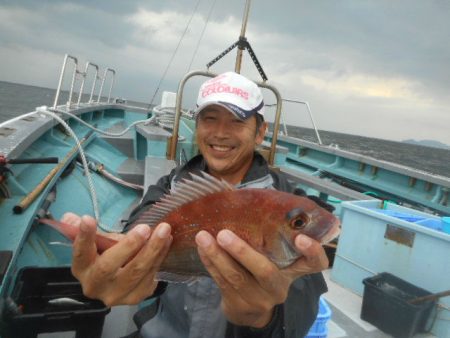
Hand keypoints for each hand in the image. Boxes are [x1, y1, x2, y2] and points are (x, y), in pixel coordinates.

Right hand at [63, 212, 172, 305]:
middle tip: (145, 228)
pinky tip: (167, 242)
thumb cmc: (105, 255)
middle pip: (110, 267)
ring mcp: (117, 295)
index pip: (79, 253)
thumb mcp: (96, 242)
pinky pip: (151, 276)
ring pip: (136, 272)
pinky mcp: (137, 296)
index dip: (84, 237)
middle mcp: (96, 286)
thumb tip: (69, 218)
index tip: (88, 219)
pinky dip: (160, 257)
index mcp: (81, 269)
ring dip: (153, 249)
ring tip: (164, 230)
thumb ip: (87, 230)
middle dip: (129, 245)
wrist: (117, 280)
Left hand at [195, 230, 327, 327]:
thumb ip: (271, 233)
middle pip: (265, 271)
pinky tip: (202, 248)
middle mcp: (280, 286)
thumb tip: (250, 197)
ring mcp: (259, 298)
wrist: (249, 309)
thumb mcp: (274, 255)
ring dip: (217, 256)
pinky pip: (222, 282)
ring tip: (203, 237)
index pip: (315, 264)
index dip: (312, 251)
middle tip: (224, 234)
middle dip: (243, 252)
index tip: (301, 237)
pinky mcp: (239, 304)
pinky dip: (210, 263)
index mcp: (294, 270)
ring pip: (237, 277)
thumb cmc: (263, 267)